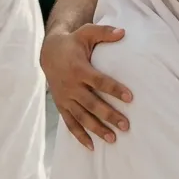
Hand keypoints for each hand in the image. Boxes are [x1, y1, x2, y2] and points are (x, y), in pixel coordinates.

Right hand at [41, 26, 131, 149]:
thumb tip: (124, 32)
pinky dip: (79, 135)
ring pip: (81, 117)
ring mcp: (65, 98)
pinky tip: (92, 146)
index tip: (130, 98)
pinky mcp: (62, 105)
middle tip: (126, 125)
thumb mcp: (86, 32)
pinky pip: (70, 123)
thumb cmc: (73, 42)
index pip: (99, 81)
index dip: (114, 89)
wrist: (48, 53)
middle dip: (109, 115)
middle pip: (92, 104)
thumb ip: (104, 32)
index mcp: (79, 69)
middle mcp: (71, 86)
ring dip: (97, 129)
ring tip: (113, 139)